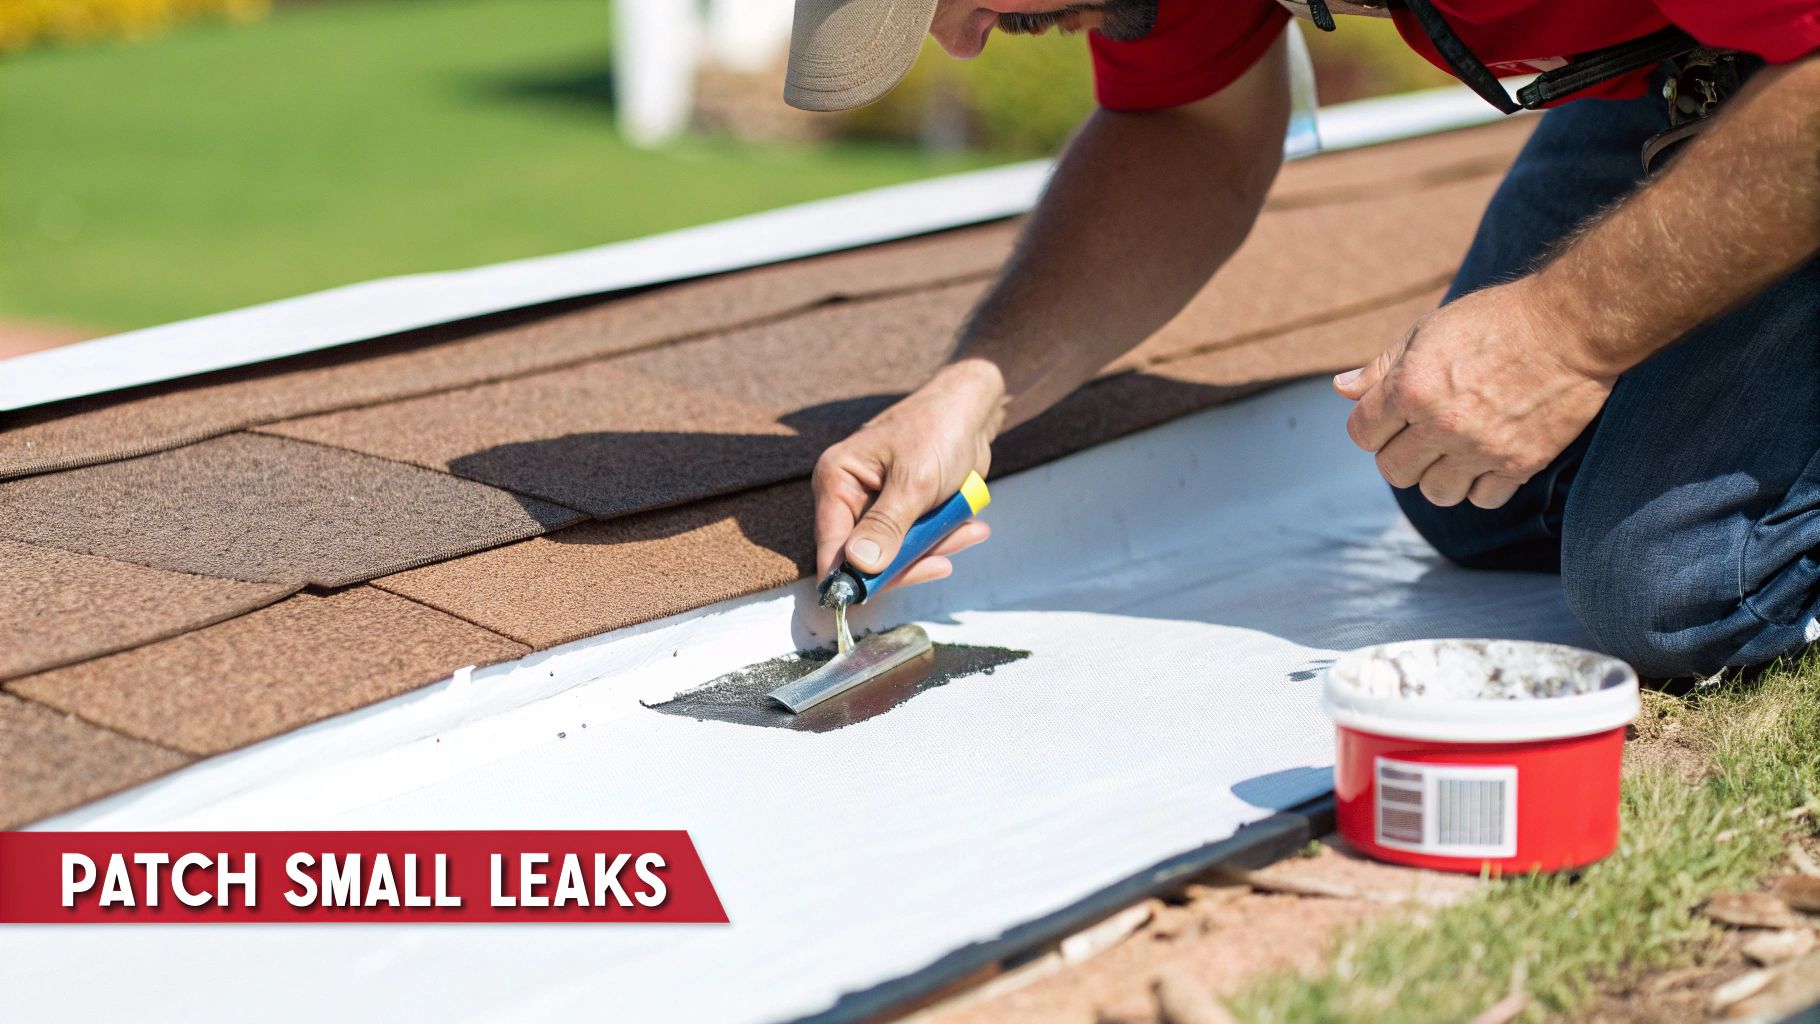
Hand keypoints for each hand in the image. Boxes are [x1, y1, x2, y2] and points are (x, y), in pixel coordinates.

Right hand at [812, 360, 1002, 588]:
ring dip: (932, 548)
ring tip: (968, 530)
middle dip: (906, 561)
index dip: (851, 577)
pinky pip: (914, 543)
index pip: (831, 545)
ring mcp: (875, 506)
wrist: (971, 409)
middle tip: (941, 561)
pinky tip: (969, 527)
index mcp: (837, 479)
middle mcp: (848, 494)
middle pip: (863, 558)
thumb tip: (859, 567)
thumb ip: (887, 526)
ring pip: (894, 554)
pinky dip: (941, 539)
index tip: (876, 594)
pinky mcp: (900, 512)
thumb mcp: (915, 481)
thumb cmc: (939, 429)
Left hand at [1332, 280, 1615, 508]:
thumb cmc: (1496, 320)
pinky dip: (1480, 485)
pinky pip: (1482, 499)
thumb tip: (1340, 390)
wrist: (1573, 326)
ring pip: (1435, 493)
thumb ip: (1381, 367)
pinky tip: (1487, 457)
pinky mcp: (1520, 463)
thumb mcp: (1428, 330)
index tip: (1391, 416)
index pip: (1362, 434)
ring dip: (1438, 475)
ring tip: (1454, 449)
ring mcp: (1481, 448)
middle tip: (1421, 434)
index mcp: (1411, 389)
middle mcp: (1441, 424)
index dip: (1372, 425)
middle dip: (1400, 453)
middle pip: (1393, 471)